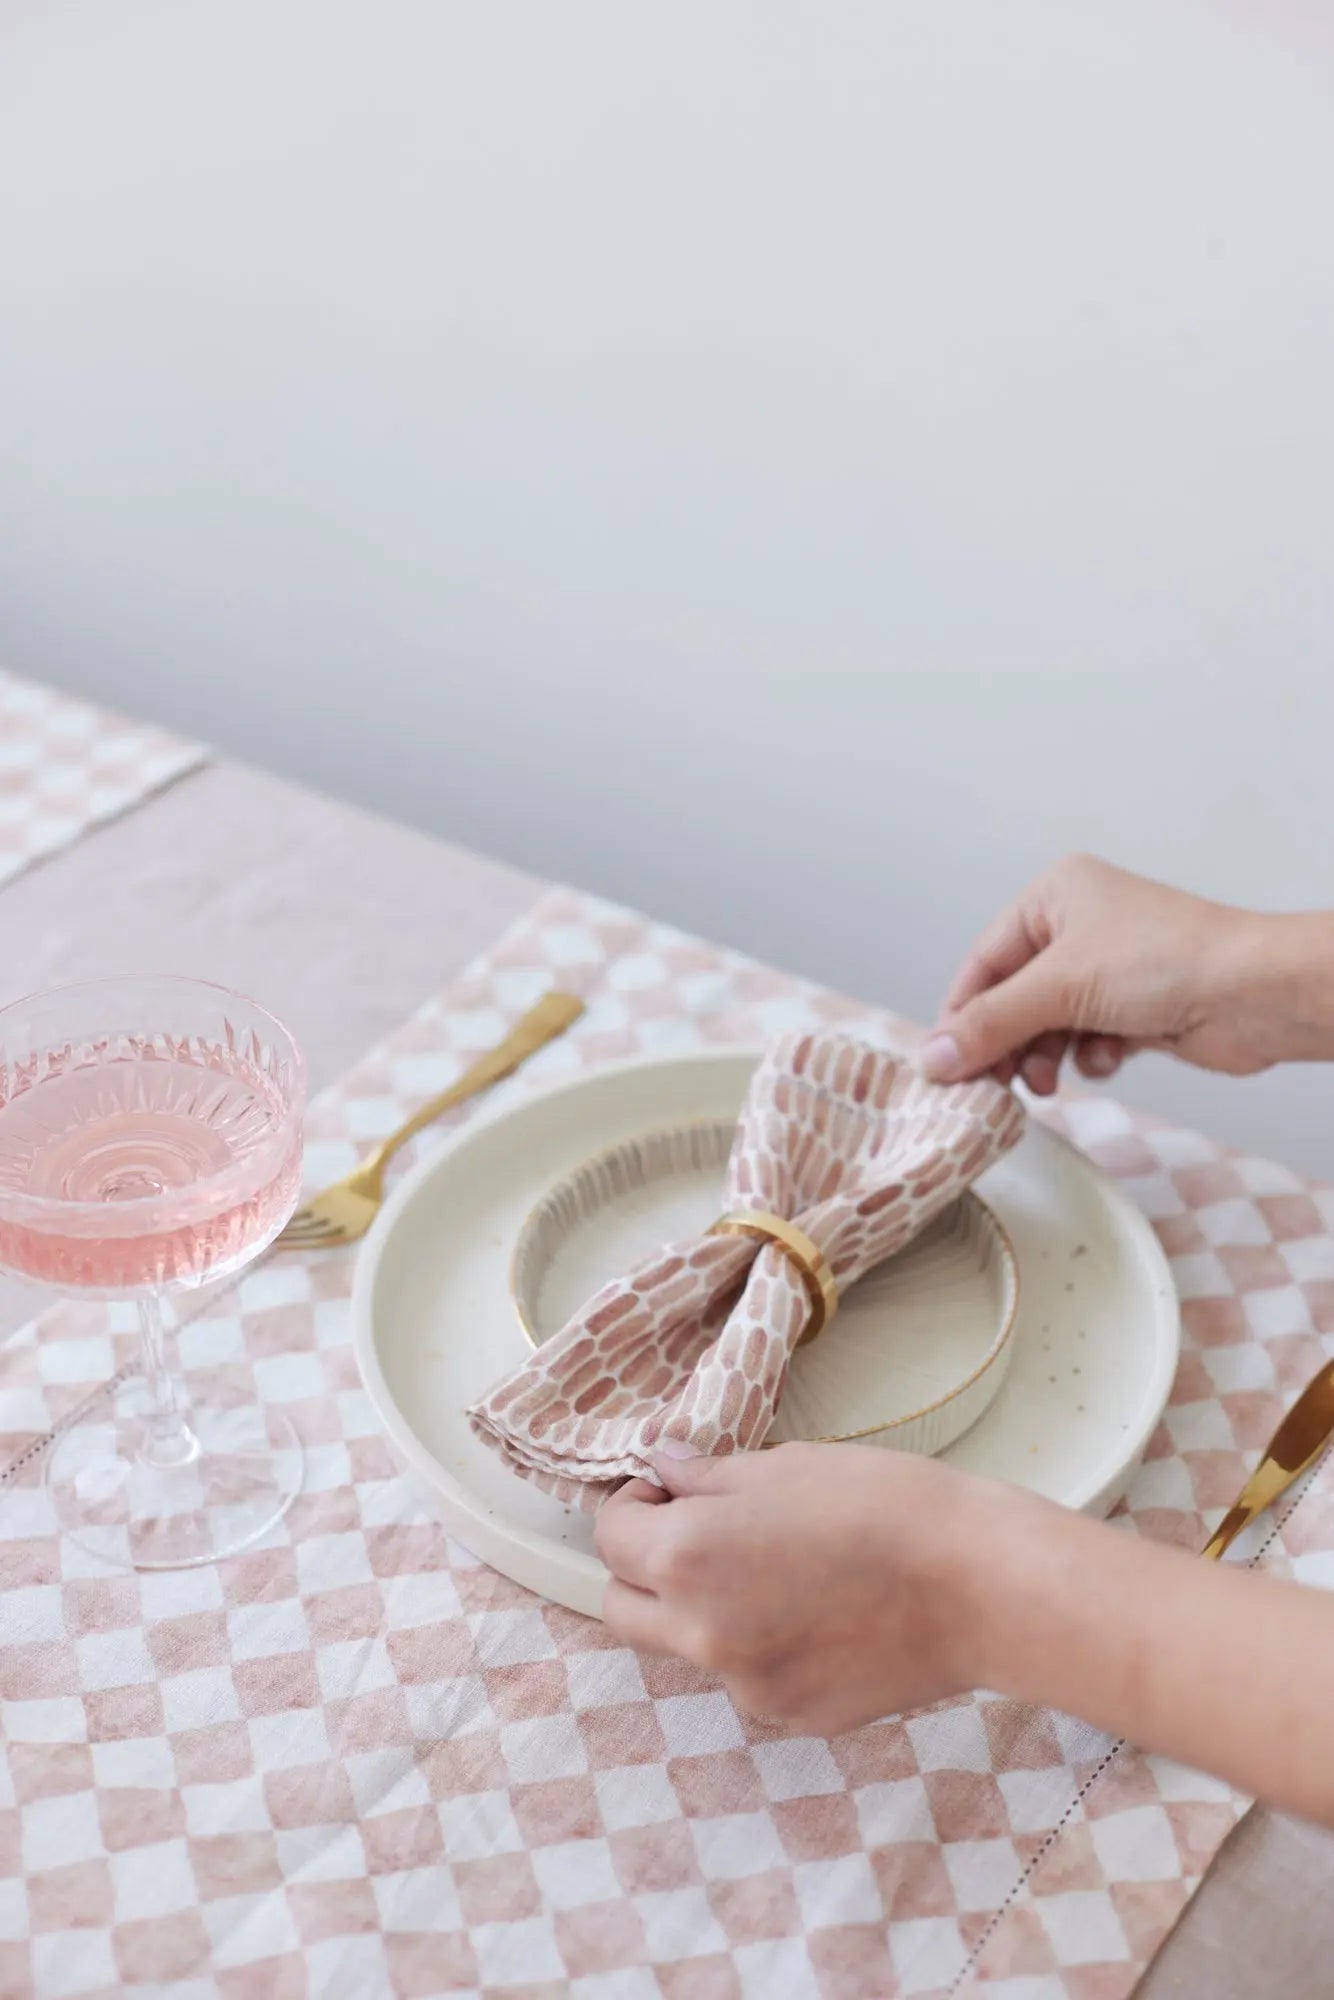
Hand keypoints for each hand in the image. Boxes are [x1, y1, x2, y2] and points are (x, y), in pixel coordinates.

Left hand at [594, 1440, 999, 1733]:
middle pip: (623, 1609)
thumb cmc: (883, 1506)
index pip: (610, 1539)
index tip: (668, 1491)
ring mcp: (748, 1688)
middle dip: (642, 1568)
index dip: (633, 1506)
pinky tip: (821, 1611)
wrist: (978, 1585)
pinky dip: (763, 1646)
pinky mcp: (794, 1717)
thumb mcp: (785, 1466)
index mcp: (688, 1560)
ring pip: (688, 1647)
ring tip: (779, 1569)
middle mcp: (701, 1635)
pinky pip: (750, 1678)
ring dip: (703, 1610)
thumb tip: (663, 1470)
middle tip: (696, 1530)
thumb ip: (708, 1478)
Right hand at [923, 853, 1330, 1094]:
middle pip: (1014, 997)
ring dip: (1044, 1056)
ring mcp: (1109, 969)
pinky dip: (1088, 1056)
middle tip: (990, 1085)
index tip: (943, 1063)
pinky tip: (1105, 1058)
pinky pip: (1085, 1039)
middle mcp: (1079, 927)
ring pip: (1048, 1024)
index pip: (985, 960)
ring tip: (1045, 1082)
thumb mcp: (1061, 988)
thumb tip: (932, 1058)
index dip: (962, 1014)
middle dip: (1006, 1042)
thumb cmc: (1168, 962)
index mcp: (1055, 896)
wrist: (1255, 994)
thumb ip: (991, 1024)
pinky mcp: (1135, 1008)